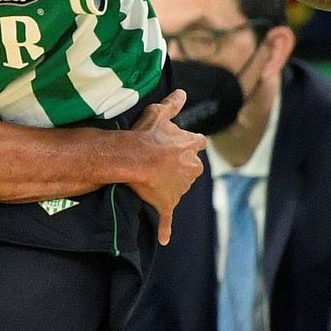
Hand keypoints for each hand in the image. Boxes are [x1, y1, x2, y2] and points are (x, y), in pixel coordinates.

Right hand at [123, 88, 205, 244]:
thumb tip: (183, 92)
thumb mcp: (158, 113)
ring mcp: (180, 187)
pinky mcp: (167, 203)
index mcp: (190, 146)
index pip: (198, 143)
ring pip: (180, 188)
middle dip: (181, 166)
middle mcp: (191, 167)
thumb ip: (173, 104)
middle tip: (162, 162)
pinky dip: (166, 228)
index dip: (190, 143)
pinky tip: (164, 238)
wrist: (133, 159)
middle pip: (192, 168)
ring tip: (151, 180)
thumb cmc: (145, 134)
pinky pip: (167, 219)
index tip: (183, 144)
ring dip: (170, 186)